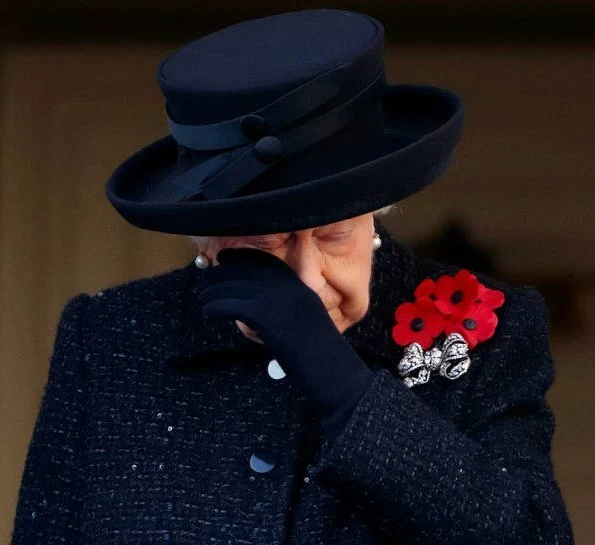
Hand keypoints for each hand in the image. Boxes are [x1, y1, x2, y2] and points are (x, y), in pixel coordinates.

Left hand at [198, 247, 374, 440]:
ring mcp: (276, 300)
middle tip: (207, 280)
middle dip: (223, 272)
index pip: (264, 262)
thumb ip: (284, 306)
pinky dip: (216, 306)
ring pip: (235, 286)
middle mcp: (287, 286)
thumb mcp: (304, 320)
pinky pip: (232, 306)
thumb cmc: (318, 352)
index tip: (226, 258)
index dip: (242, 258)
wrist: (331, 369)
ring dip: (214, 290)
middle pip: (246, 270)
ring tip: (204, 297)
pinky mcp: (265, 317)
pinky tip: (209, 311)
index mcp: (297, 285)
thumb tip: (256, 304)